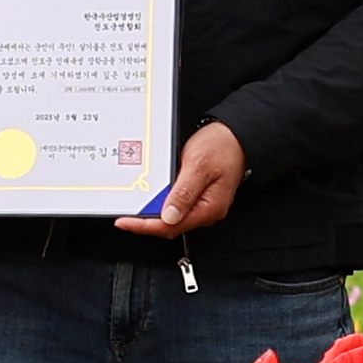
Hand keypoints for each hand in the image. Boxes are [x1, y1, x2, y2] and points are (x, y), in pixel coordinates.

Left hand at [116, 122, 248, 236]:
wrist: (236, 136)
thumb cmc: (223, 147)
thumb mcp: (199, 166)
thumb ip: (183, 192)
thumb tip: (169, 216)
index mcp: (209, 207)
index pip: (172, 226)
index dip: (145, 226)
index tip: (126, 222)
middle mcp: (207, 210)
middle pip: (170, 225)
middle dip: (146, 222)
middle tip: (125, 216)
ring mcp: (202, 204)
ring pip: (172, 216)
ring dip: (153, 213)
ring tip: (134, 208)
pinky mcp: (198, 196)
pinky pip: (176, 205)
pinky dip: (161, 203)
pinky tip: (151, 197)